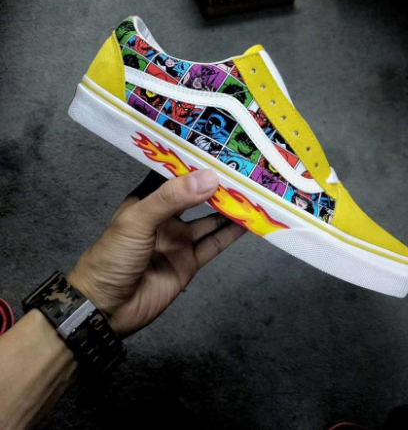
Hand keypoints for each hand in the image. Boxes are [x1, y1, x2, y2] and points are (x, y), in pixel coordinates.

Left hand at [68, 170, 245, 335]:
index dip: (193, 161)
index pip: (173, 174)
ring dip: (229, 208)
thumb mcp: (137, 220)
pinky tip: (248, 221)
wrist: (106, 308)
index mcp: (147, 200)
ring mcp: (178, 240)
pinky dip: (231, 234)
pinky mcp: (189, 262)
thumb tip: (209, 178)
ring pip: (210, 220)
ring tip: (252, 192)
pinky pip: (214, 244)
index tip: (218, 147)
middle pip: (196, 196)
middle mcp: (165, 217)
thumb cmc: (112, 256)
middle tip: (243, 168)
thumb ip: (172, 198)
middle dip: (217, 184)